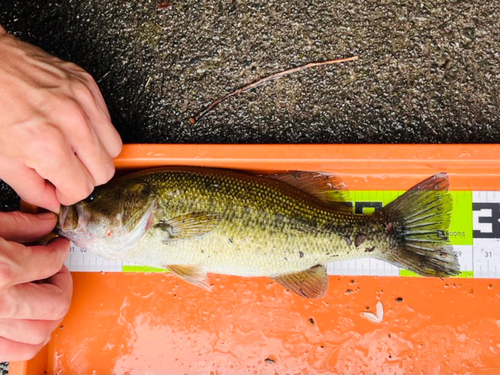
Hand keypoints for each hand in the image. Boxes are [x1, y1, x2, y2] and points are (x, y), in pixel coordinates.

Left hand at [0, 27, 121, 211]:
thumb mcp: (1, 159)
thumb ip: (31, 188)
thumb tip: (53, 199)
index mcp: (47, 146)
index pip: (83, 188)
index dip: (69, 193)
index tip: (61, 187)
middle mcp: (71, 123)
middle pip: (105, 171)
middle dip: (86, 176)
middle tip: (67, 170)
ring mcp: (82, 101)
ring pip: (115, 148)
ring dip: (96, 154)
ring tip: (74, 148)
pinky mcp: (87, 85)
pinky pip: (109, 121)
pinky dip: (95, 130)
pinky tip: (74, 127)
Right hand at [0, 211, 71, 360]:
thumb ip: (19, 225)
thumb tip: (47, 222)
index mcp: (3, 269)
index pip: (52, 262)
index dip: (61, 251)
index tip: (59, 248)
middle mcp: (0, 302)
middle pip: (57, 303)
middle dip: (63, 284)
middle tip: (54, 271)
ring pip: (41, 333)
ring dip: (50, 314)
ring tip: (42, 296)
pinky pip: (18, 351)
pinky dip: (30, 339)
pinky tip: (27, 320)